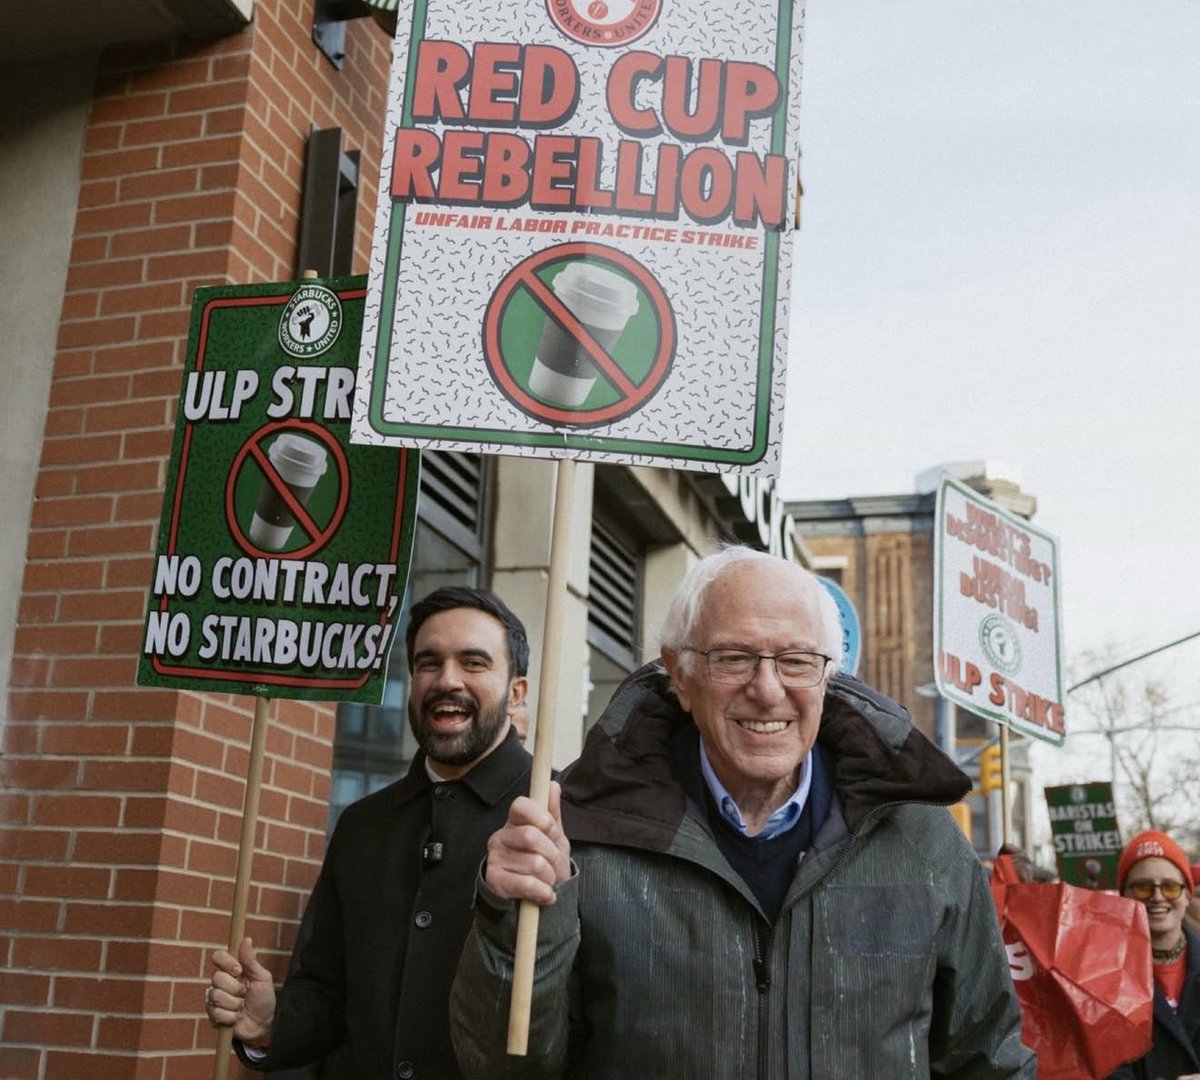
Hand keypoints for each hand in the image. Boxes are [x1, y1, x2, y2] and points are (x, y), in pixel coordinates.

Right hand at [206, 936, 275, 1047]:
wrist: (264, 1024)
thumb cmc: (263, 998)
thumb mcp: (262, 977)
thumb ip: (251, 961)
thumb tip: (246, 939)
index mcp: (232, 970)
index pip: (218, 957)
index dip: (226, 962)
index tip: (239, 970)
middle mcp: (220, 983)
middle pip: (216, 977)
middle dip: (235, 988)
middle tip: (244, 993)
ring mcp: (215, 999)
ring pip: (216, 996)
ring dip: (234, 1004)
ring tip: (241, 1007)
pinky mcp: (213, 1016)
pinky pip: (216, 1013)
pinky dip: (230, 1017)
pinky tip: (237, 1018)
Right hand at [485, 781, 570, 904]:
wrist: (532, 895)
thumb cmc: (543, 859)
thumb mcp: (552, 836)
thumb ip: (552, 811)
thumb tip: (553, 785)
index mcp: (514, 821)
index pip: (521, 806)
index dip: (540, 816)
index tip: (550, 829)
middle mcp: (500, 837)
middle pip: (530, 836)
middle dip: (551, 852)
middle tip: (553, 862)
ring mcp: (495, 858)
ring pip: (534, 863)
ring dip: (550, 876)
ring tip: (547, 879)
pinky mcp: (495, 881)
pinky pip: (528, 884)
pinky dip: (543, 892)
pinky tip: (544, 893)